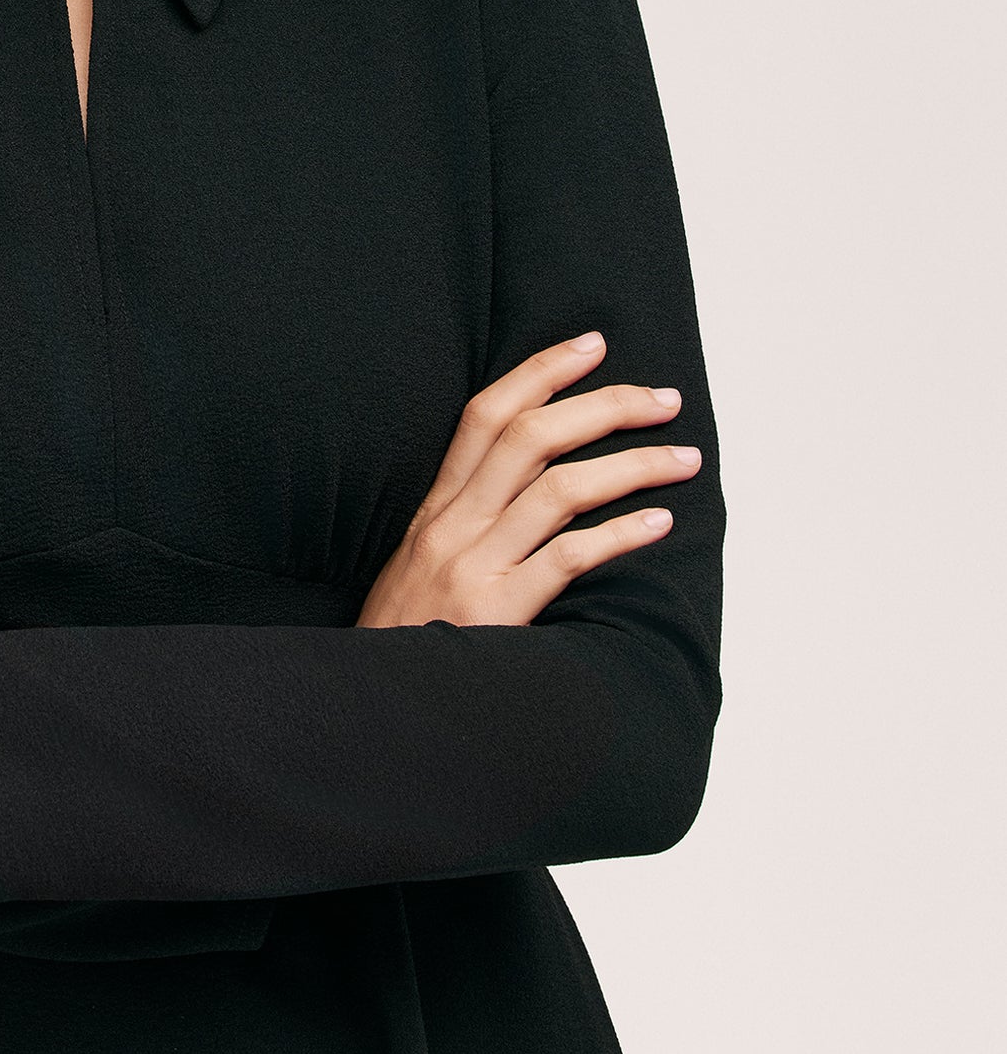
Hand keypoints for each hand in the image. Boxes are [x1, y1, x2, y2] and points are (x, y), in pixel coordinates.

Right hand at [357, 332, 701, 628]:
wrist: (369, 708)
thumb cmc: (404, 643)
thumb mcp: (415, 570)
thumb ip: (462, 528)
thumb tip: (530, 492)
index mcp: (434, 509)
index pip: (485, 415)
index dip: (540, 372)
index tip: (591, 345)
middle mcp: (452, 526)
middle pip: (530, 437)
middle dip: (603, 406)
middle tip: (663, 398)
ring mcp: (473, 566)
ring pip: (559, 489)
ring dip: (630, 465)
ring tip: (684, 459)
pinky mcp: (496, 612)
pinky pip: (566, 559)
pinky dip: (618, 536)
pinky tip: (657, 524)